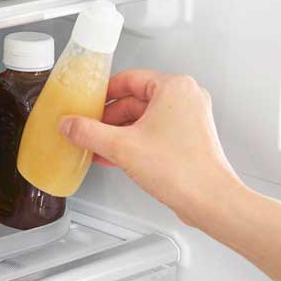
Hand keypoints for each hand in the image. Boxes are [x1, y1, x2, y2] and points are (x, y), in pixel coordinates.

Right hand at [60, 70, 245, 227]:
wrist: (210, 201)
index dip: (103, 93)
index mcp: (174, 87)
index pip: (128, 79)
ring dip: (119, 132)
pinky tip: (115, 156)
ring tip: (97, 145)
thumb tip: (70, 124)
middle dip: (109, 118)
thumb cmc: (182, 170)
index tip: (87, 103)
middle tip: (88, 128)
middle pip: (135, 100)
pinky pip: (154, 132)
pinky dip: (134, 141)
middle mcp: (186, 98)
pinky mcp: (189, 139)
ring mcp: (189, 119)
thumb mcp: (122, 146)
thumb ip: (89, 132)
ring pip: (144, 118)